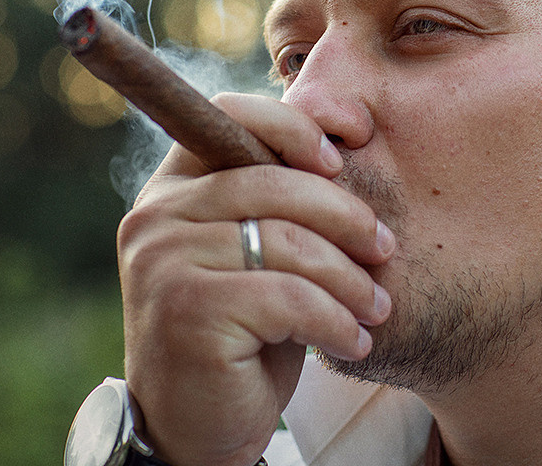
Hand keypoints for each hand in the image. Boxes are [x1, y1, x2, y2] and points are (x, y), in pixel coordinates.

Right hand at [117, 93, 394, 465]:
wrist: (198, 427)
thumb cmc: (244, 328)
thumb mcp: (260, 250)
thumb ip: (282, 194)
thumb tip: (352, 125)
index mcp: (172, 186)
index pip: (229, 115)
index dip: (293, 125)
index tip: (343, 157)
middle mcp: (156, 215)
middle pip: (273, 182)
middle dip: (345, 215)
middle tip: (385, 248)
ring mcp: (164, 262)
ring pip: (288, 242)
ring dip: (349, 278)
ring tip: (376, 306)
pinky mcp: (187, 311)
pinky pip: (289, 298)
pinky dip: (335, 320)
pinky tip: (353, 342)